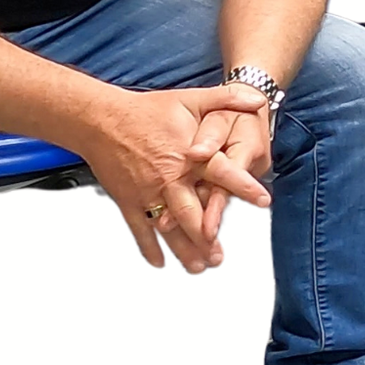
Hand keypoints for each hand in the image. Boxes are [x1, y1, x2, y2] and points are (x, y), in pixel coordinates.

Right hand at [83, 83, 269, 272]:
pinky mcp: (128, 200)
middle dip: (209, 238)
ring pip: (170, 228)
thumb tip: (257, 98)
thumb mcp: (190, 99)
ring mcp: (148, 192)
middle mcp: (169, 178)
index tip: (263, 200)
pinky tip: (159, 262)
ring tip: (199, 266)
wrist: (101, 119)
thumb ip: (225, 100)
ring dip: (185, 250)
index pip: (223, 173)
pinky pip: (140, 229)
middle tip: (220, 255)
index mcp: (189, 156)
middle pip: (194, 214)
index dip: (244, 186)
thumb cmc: (143, 110)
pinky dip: (149, 248)